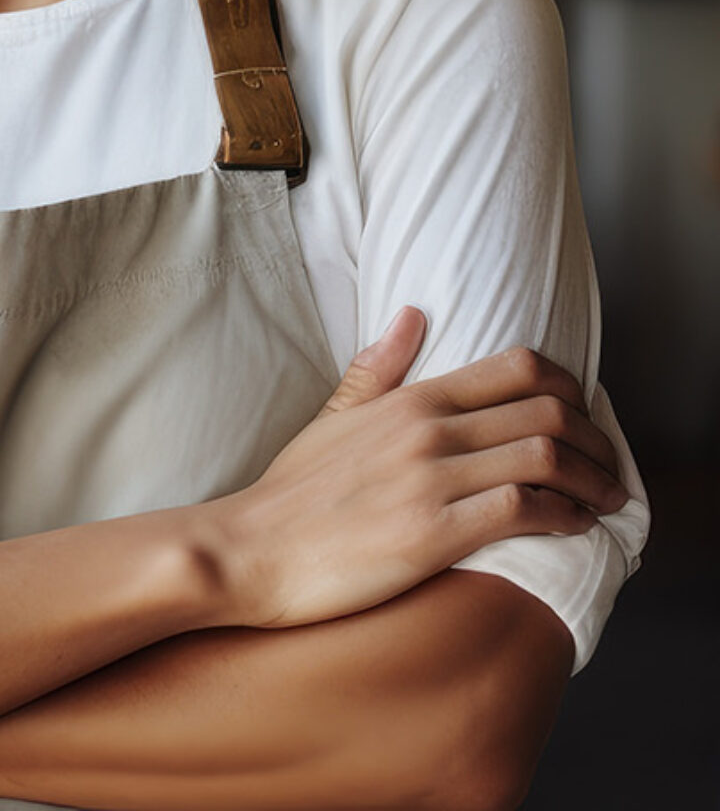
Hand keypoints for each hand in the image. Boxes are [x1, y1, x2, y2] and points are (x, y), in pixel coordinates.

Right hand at [211, 308, 629, 629]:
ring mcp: (431, 480)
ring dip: (593, 481)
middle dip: (596, 439)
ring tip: (605, 499)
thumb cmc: (291, 492)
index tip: (587, 414)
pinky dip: (564, 516)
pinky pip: (522, 510)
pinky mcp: (434, 533)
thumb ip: (378, 368)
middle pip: (547, 411)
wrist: (252, 549)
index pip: (515, 369)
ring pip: (545, 458)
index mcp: (407, 400)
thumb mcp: (332, 417)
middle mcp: (426, 430)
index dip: (570, 388)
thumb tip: (412, 313)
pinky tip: (573, 526)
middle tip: (608, 465)